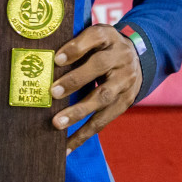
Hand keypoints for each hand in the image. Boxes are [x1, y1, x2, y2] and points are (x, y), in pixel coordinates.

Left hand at [47, 24, 141, 154]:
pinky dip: (84, 134)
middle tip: (53, 92)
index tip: (56, 59)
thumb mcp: (94, 37)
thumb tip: (43, 60)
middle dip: (75, 80)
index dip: (76, 48)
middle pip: (99, 66)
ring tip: (57, 123)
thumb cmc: (103, 47)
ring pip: (103, 97)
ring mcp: (125, 81)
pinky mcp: (125, 102)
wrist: (138, 58)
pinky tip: (67, 145)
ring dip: (79, 112)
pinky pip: (104, 120)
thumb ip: (76, 44)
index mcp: (109, 36)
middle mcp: (121, 57)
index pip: (94, 37)